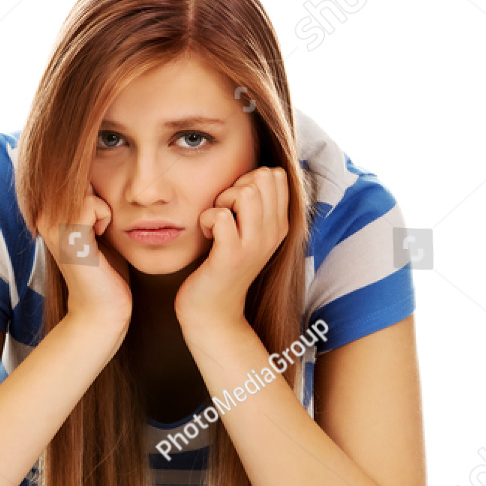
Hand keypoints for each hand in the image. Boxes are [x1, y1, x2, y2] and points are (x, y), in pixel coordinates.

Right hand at [36, 184, 131, 345]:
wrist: (101, 309)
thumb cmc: (104, 268)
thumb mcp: (95, 224)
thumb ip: (91, 198)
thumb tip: (95, 163)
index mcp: (45, 210)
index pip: (71, 171)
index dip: (94, 187)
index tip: (97, 219)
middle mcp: (41, 214)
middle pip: (79, 175)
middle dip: (99, 194)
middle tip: (100, 227)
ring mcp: (51, 225)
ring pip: (87, 188)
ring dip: (103, 208)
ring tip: (99, 233)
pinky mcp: (66, 236)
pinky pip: (92, 204)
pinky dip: (105, 217)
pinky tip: (99, 238)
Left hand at [173, 167, 288, 334]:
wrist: (213, 312)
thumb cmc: (223, 265)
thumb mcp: (247, 233)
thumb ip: (254, 205)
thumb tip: (253, 173)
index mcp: (279, 224)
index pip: (275, 175)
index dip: (249, 180)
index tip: (236, 204)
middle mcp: (273, 233)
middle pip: (262, 178)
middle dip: (235, 186)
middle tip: (224, 212)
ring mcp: (254, 245)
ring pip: (246, 192)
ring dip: (221, 200)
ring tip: (216, 223)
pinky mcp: (231, 256)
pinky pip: (220, 215)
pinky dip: (206, 219)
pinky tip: (206, 236)